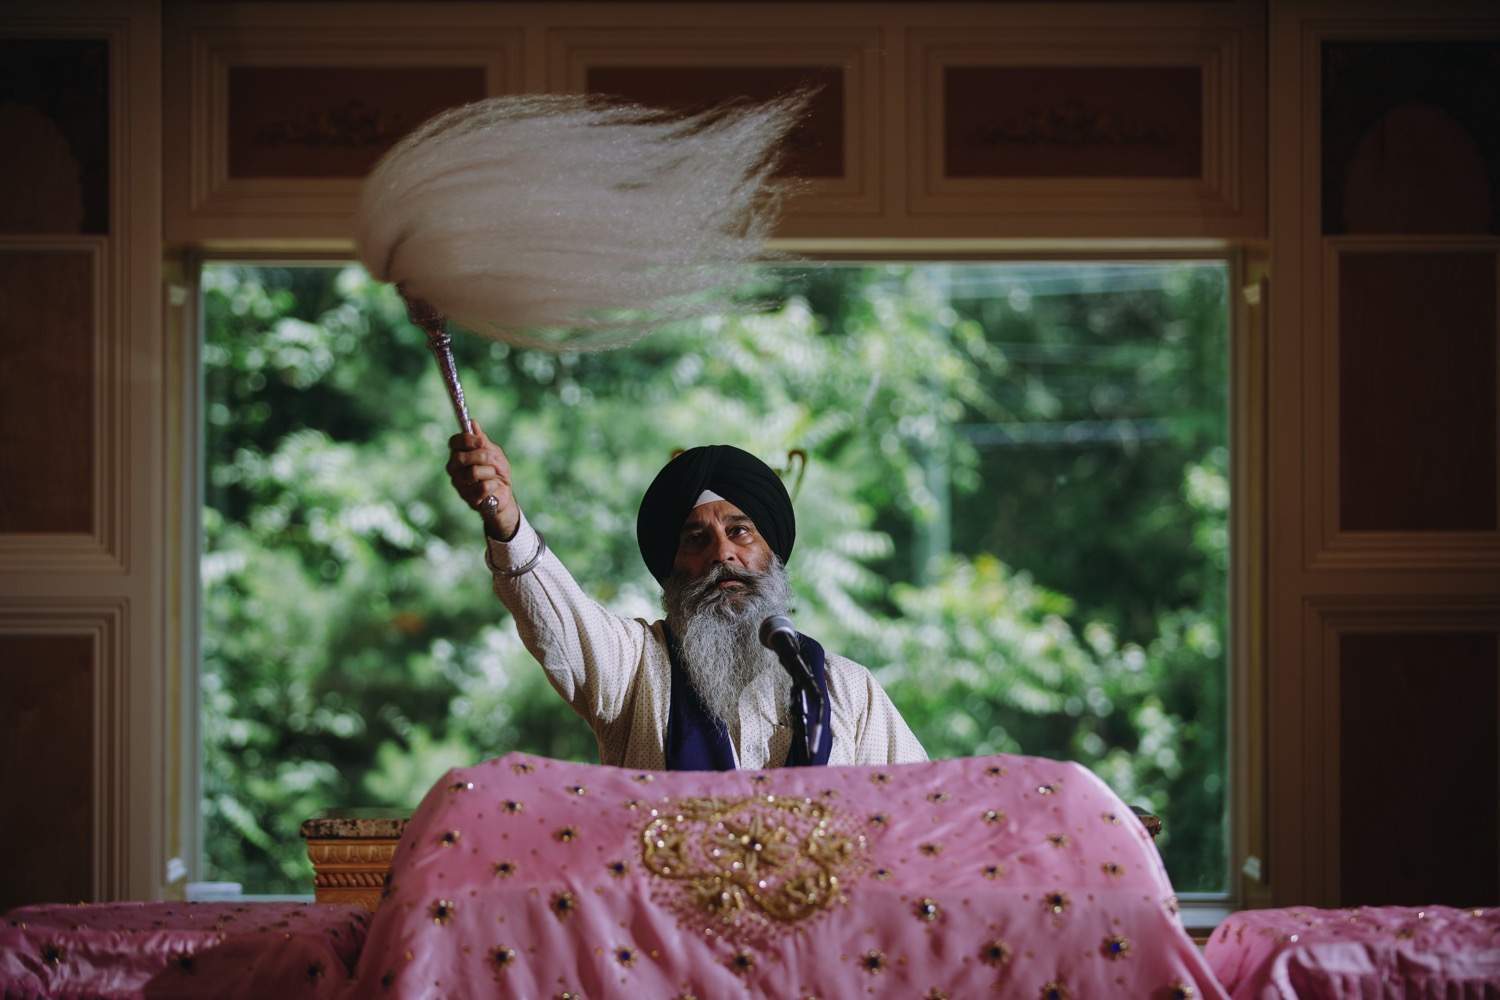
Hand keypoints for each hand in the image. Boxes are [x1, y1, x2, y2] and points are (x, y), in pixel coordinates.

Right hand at [446, 419, 519, 539]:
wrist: (505, 492)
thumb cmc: (497, 470)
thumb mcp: (493, 452)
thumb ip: (482, 440)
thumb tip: (472, 422)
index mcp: (458, 454)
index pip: (453, 442)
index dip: (466, 440)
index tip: (480, 442)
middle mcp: (454, 469)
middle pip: (459, 458)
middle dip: (481, 456)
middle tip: (490, 460)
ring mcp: (459, 484)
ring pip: (472, 473)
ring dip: (489, 472)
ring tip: (492, 476)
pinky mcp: (467, 498)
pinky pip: (482, 488)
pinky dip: (493, 485)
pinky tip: (492, 488)